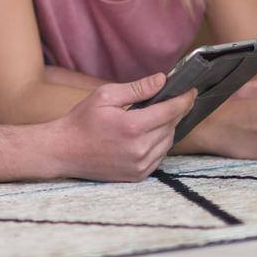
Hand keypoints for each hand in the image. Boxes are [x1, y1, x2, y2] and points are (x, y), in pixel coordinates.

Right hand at [48, 72, 195, 182]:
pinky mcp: (137, 175)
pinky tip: (151, 133)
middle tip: (177, 99)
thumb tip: (162, 80)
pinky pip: (158, 157)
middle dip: (177, 111)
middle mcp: (139, 149)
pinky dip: (160, 143)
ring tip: (162, 115)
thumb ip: (137, 89)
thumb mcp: (106, 96)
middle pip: (172, 126)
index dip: (184, 99)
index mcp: (132, 127)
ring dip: (169, 128)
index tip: (191, 91)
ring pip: (167, 142)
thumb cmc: (82, 120)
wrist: (64, 150)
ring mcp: (139, 165)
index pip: (170, 111)